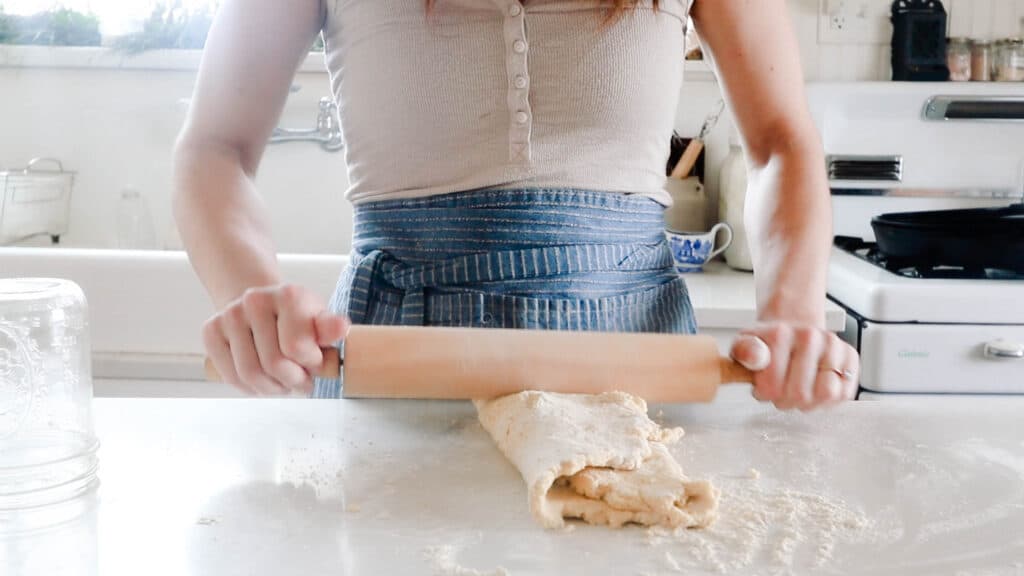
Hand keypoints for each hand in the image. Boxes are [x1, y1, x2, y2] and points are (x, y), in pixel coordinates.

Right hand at [203, 284, 348, 395]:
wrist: (262, 306)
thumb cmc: (296, 318)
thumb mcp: (319, 321)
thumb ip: (330, 328)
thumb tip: (341, 328)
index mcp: (287, 295)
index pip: (296, 348)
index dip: (310, 365)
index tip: (315, 363)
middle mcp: (254, 299)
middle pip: (273, 364)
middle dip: (292, 382)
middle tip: (300, 382)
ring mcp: (229, 314)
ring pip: (250, 374)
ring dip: (271, 389)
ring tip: (283, 384)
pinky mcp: (210, 331)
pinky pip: (230, 375)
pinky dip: (250, 388)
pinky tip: (263, 382)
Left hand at [729, 323, 859, 410]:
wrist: (790, 328)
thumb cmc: (768, 344)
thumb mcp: (743, 345)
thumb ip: (744, 352)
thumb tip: (757, 359)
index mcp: (781, 333)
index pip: (773, 385)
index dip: (764, 394)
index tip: (761, 386)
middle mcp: (812, 336)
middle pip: (801, 394)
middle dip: (786, 400)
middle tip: (779, 391)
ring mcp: (834, 346)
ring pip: (827, 394)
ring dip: (809, 402)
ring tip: (797, 392)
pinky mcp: (851, 359)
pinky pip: (844, 393)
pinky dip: (827, 399)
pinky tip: (813, 389)